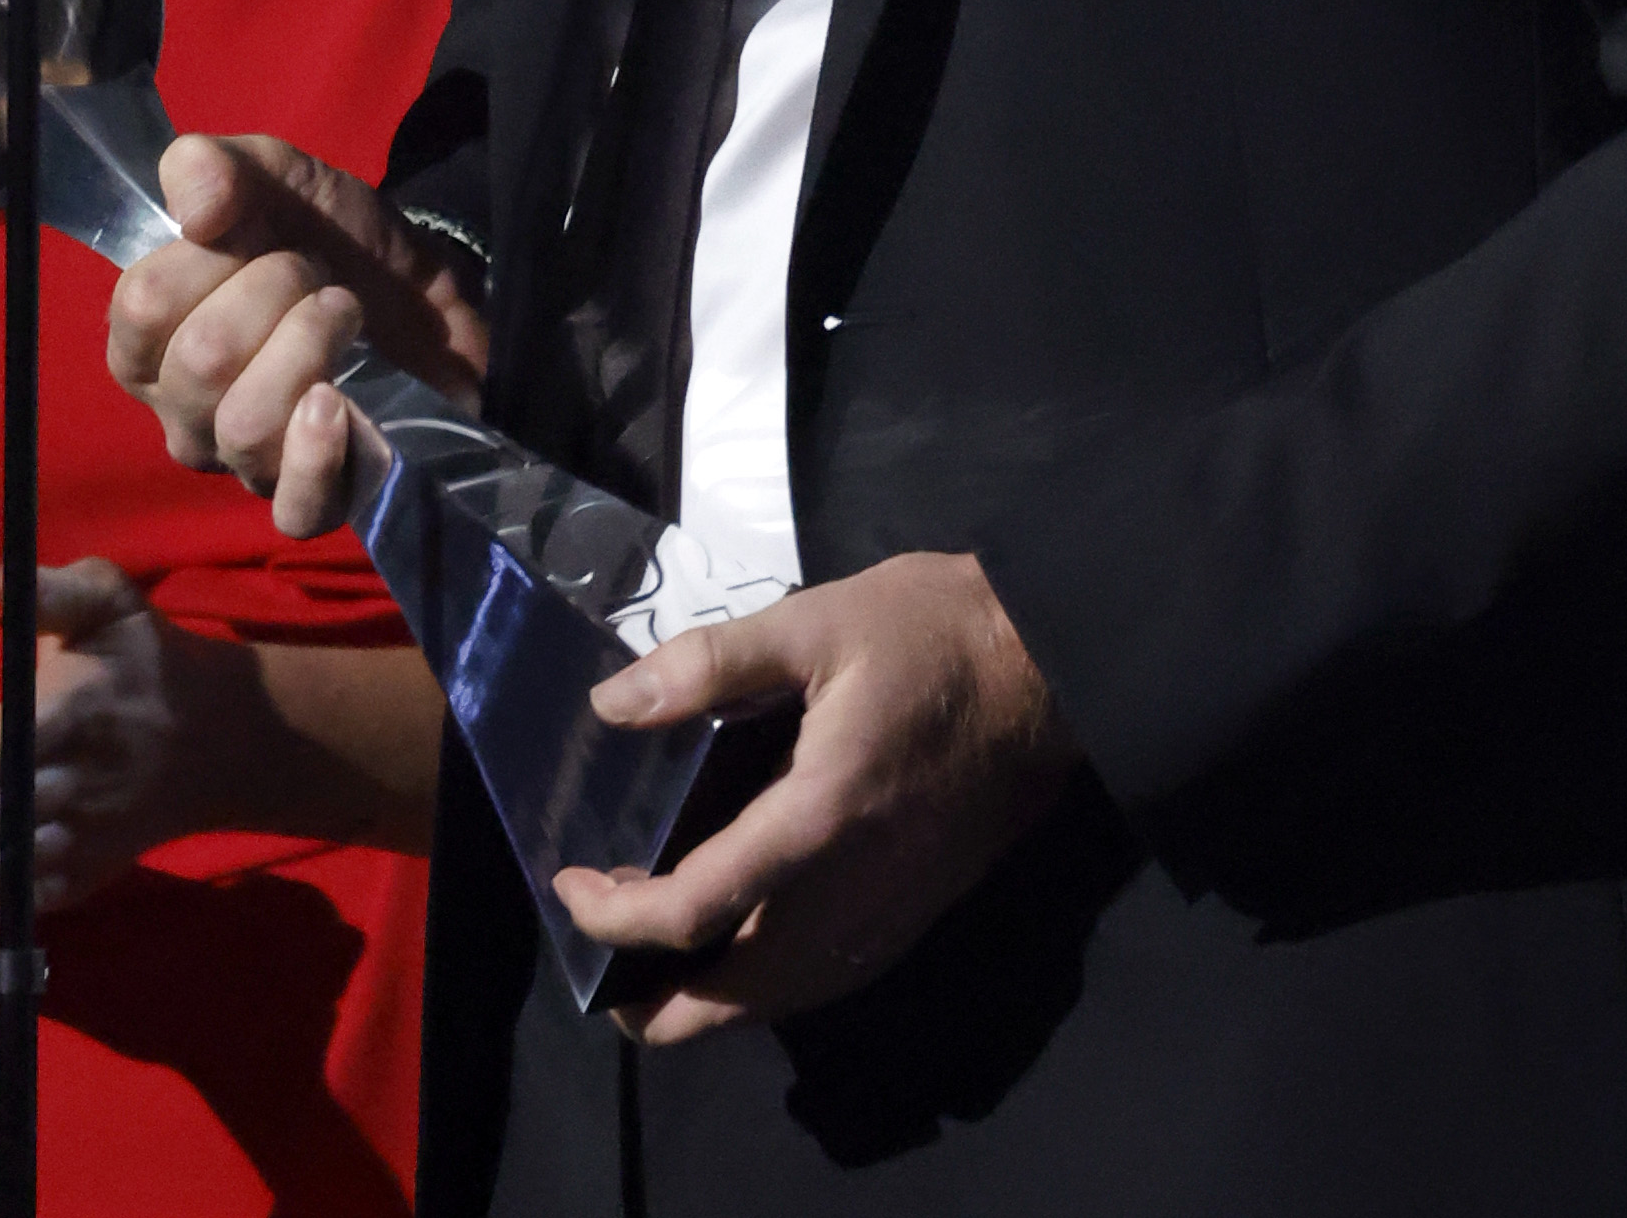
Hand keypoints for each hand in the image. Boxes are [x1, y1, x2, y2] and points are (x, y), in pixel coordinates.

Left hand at [0, 559, 229, 935]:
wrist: (216, 735)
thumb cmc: (146, 659)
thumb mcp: (111, 603)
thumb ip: (57, 591)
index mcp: (79, 707)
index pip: (23, 746)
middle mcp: (83, 775)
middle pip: (15, 817)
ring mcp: (90, 829)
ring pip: (25, 865)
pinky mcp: (94, 866)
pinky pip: (43, 897)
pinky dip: (2, 913)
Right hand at [107, 134, 486, 537]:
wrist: (427, 294)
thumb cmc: (333, 244)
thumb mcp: (276, 181)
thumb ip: (214, 167)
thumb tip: (194, 205)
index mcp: (153, 342)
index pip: (140, 306)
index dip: (209, 256)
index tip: (258, 237)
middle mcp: (183, 414)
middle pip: (200, 360)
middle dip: (274, 289)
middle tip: (315, 274)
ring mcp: (244, 464)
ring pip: (246, 423)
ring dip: (310, 345)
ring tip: (344, 314)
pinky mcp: (312, 500)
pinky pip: (292, 506)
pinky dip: (315, 453)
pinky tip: (339, 403)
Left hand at [554, 552, 1080, 1043]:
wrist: (1054, 667)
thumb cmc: (935, 633)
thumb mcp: (816, 622)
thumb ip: (708, 664)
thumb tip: (611, 705)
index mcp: (817, 821)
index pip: (693, 911)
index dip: (616, 917)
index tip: (572, 884)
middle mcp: (849, 895)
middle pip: (730, 1001)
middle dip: (649, 1001)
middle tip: (599, 953)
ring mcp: (888, 917)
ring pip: (777, 1005)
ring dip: (704, 1001)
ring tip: (649, 955)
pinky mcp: (914, 917)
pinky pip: (820, 984)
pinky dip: (761, 988)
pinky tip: (735, 940)